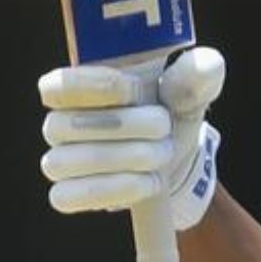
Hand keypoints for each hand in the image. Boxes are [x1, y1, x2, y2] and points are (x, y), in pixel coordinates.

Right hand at [38, 47, 225, 229]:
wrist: (176, 159)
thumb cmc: (171, 114)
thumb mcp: (189, 91)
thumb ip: (195, 75)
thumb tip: (204, 64)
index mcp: (77, 89)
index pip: (56, 85)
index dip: (91, 86)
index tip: (134, 90)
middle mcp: (58, 124)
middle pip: (64, 124)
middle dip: (122, 126)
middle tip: (163, 128)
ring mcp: (58, 161)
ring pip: (65, 162)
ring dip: (122, 159)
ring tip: (162, 155)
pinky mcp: (65, 195)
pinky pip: (66, 196)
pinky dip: (112, 190)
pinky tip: (147, 183)